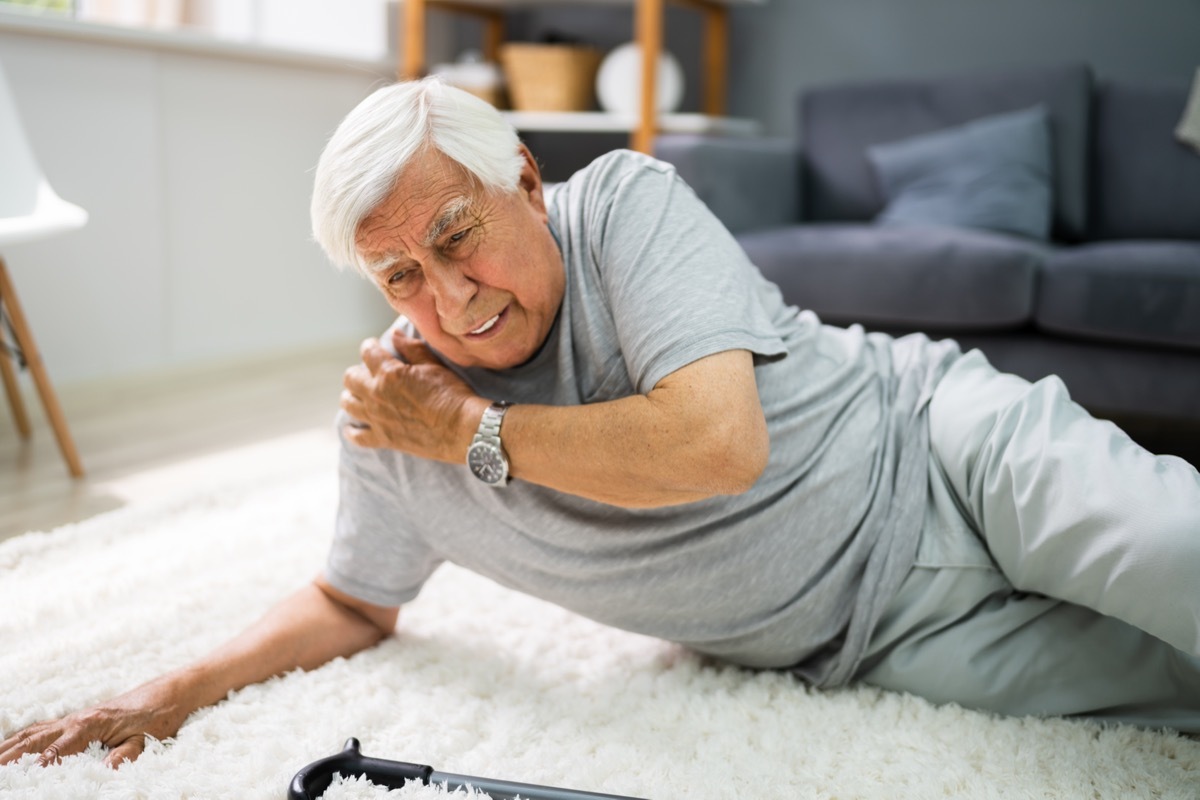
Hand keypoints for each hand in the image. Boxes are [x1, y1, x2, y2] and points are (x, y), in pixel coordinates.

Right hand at [0, 680, 190, 768]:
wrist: (164, 695)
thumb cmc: (156, 718)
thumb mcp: (146, 739)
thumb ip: (126, 754)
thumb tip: (107, 768)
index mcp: (92, 724)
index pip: (60, 748)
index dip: (43, 763)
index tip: (29, 777)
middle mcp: (77, 719)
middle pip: (35, 739)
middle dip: (11, 756)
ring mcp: (73, 718)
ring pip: (32, 732)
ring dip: (9, 746)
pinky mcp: (74, 720)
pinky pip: (40, 728)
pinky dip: (20, 737)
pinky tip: (8, 745)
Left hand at [340, 333, 488, 462]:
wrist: (461, 429)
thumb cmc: (452, 394)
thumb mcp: (434, 366)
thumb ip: (412, 349)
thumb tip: (395, 335)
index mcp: (389, 373)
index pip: (368, 352)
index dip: (370, 346)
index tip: (373, 346)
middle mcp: (377, 394)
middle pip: (350, 378)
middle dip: (357, 370)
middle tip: (368, 372)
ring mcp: (377, 418)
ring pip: (348, 403)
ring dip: (351, 395)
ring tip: (360, 395)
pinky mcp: (383, 438)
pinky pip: (356, 436)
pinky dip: (351, 431)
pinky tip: (352, 428)